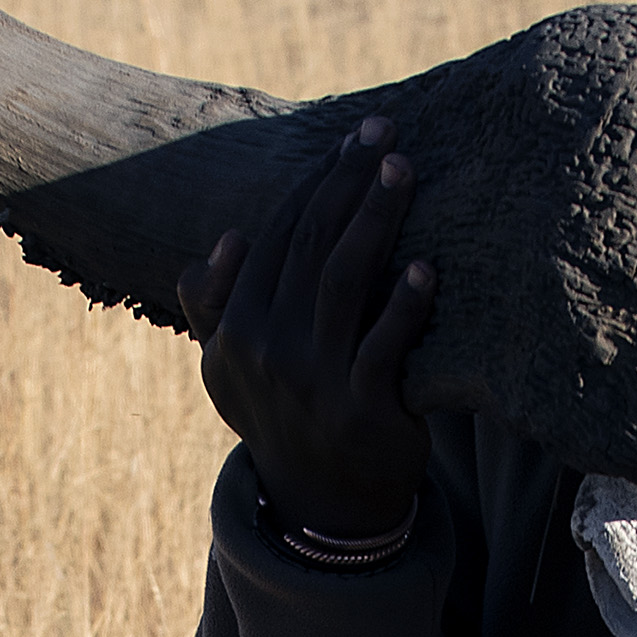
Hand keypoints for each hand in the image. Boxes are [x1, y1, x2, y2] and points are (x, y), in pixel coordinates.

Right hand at [185, 120, 436, 542]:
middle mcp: (268, 348)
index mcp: (236, 328)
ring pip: (343, 282)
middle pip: (310, 245)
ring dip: (374, 221)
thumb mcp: (226, 367)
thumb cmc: (279, 415)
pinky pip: (384, 348)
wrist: (320, 503)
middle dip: (349, 183)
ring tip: (405, 172)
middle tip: (387, 133)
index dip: (317, 182)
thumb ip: (211, 304)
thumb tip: (227, 238)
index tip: (354, 139)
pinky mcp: (362, 411)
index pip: (277, 236)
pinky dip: (403, 307)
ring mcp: (314, 380)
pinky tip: (425, 268)